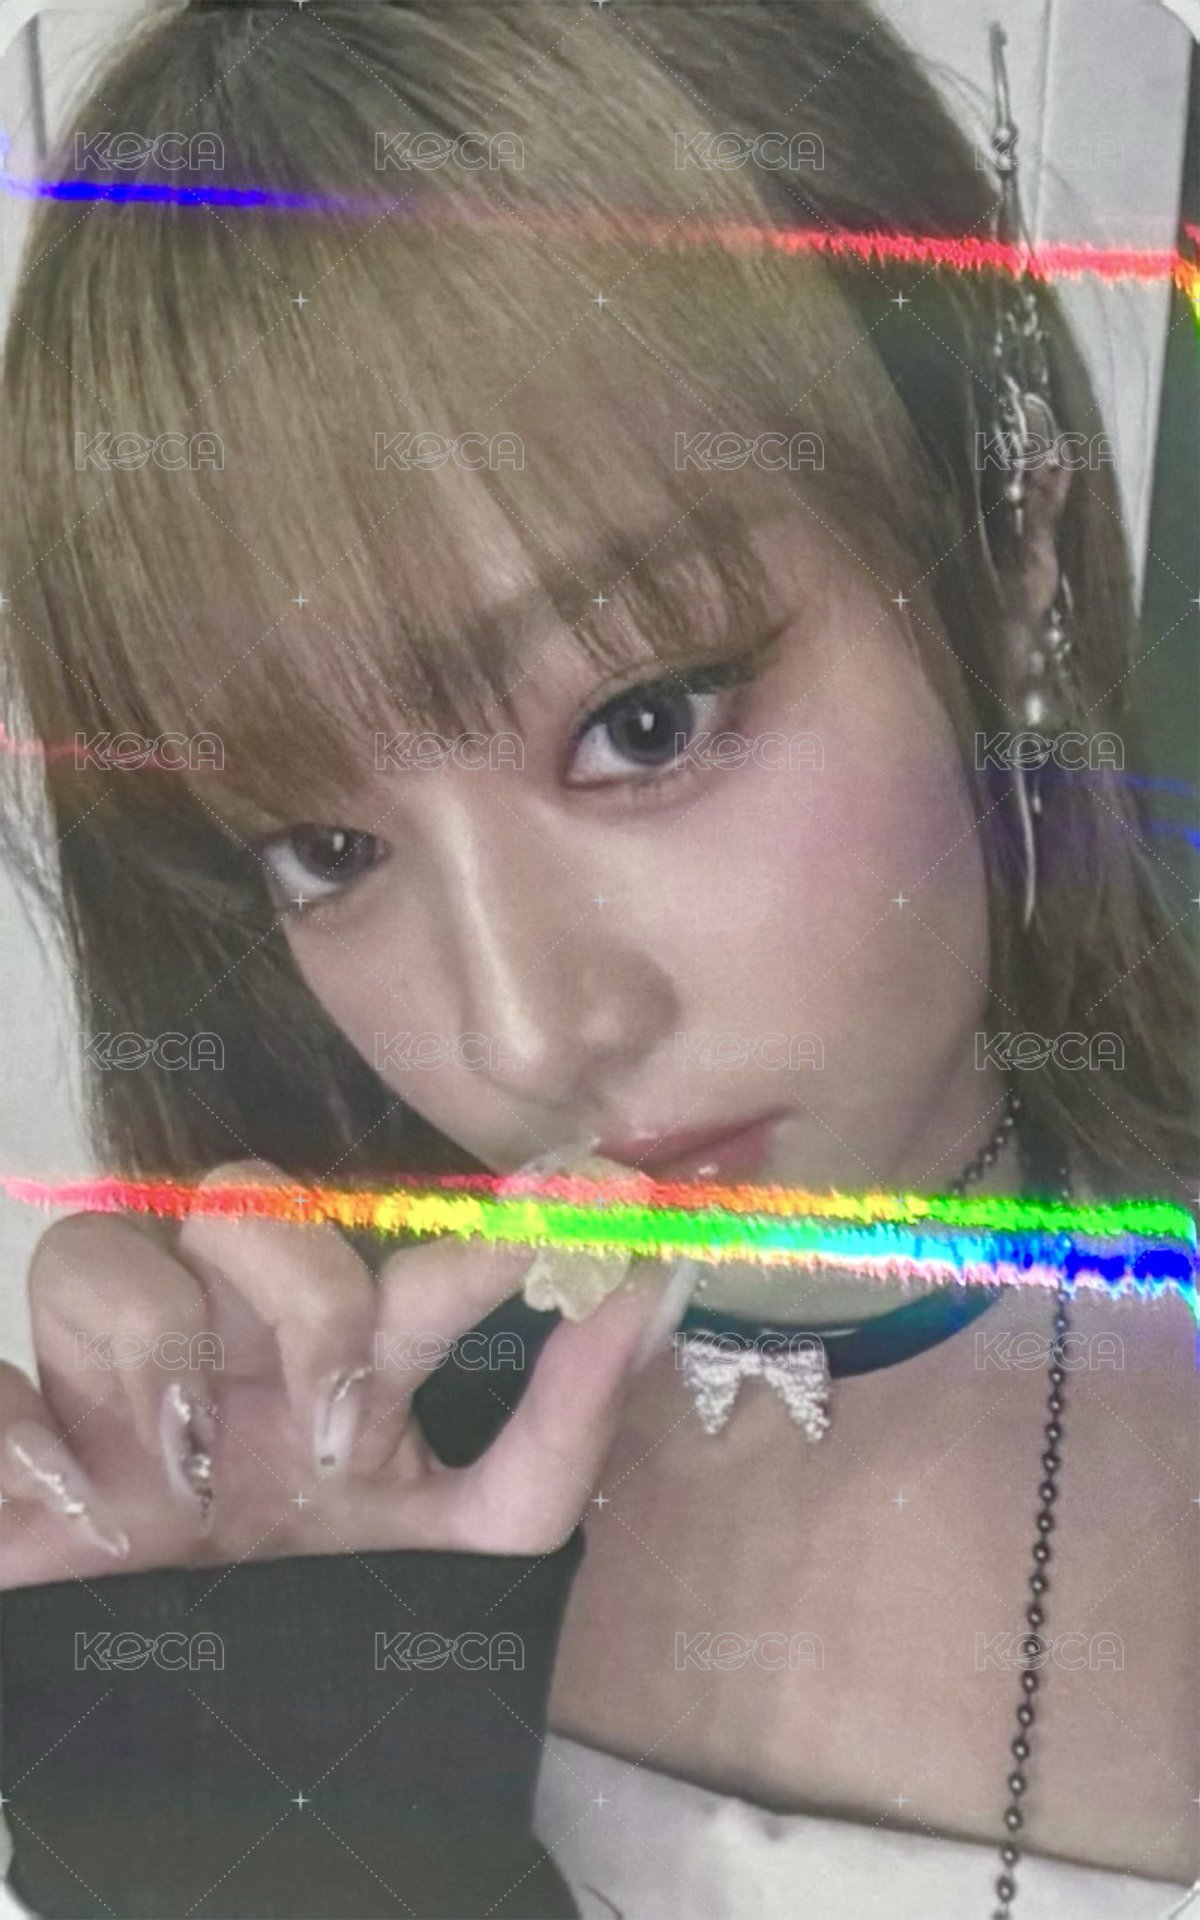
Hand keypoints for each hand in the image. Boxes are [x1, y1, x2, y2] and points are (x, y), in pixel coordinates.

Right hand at [0, 1161, 668, 1588]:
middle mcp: (222, 1344)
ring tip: (181, 1499)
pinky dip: (25, 1444)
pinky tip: (80, 1516)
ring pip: (97, 1260)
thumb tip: (653, 1286)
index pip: (404, 1253)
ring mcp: (107, 1394)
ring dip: (150, 1363)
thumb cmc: (351, 1623)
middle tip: (334, 1432)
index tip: (587, 1196)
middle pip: (237, 1199)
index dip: (489, 1223)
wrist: (212, 1757)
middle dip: (300, 1292)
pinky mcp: (9, 1460)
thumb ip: (563, 1428)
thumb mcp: (473, 1546)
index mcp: (333, 1357)